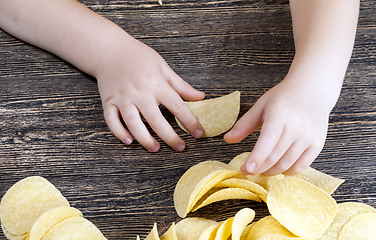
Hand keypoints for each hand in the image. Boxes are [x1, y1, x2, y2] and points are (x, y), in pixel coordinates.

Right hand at [95, 33, 204, 151]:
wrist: (110, 49)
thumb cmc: (138, 56)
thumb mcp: (163, 67)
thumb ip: (181, 85)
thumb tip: (201, 97)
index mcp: (156, 83)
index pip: (177, 106)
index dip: (189, 121)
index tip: (198, 133)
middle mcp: (139, 93)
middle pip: (156, 120)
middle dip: (169, 137)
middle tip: (180, 148)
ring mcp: (122, 98)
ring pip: (133, 123)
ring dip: (145, 139)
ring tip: (155, 148)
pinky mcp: (108, 101)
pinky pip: (112, 120)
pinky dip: (119, 132)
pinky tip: (129, 141)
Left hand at [224, 76, 334, 174]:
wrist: (312, 90)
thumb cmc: (283, 98)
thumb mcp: (261, 106)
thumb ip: (244, 124)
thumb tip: (227, 139)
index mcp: (279, 114)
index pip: (267, 140)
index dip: (256, 157)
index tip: (246, 169)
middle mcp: (296, 126)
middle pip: (275, 156)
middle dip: (258, 168)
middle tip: (247, 170)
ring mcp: (309, 136)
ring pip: (286, 164)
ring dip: (270, 171)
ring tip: (261, 168)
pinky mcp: (317, 144)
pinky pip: (300, 166)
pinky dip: (286, 171)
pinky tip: (277, 167)